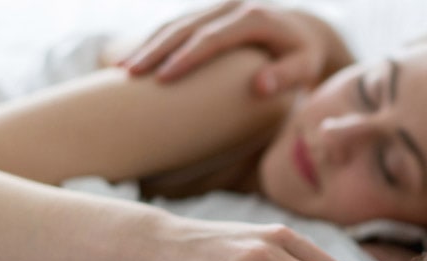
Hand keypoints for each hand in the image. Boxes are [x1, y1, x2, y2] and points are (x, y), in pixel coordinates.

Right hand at [120, 0, 352, 94]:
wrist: (300, 29)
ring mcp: (216, 7)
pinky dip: (154, 42)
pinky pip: (176, 26)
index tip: (164, 78)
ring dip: (147, 45)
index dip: (187, 57)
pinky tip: (134, 60)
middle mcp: (231, 6)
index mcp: (254, 18)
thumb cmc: (303, 56)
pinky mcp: (207, 14)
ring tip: (122, 70)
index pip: (213, 38)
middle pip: (185, 27)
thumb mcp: (305, 66)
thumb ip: (287, 76)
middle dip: (155, 49)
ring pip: (175, 23)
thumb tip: (260, 86)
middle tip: (128, 74)